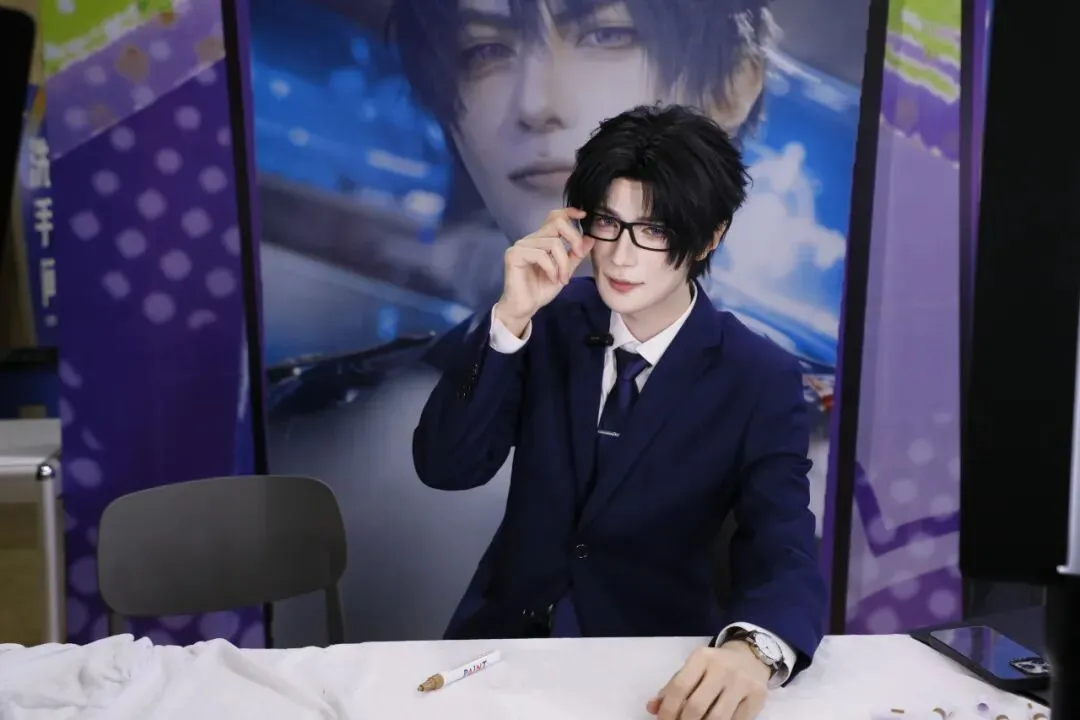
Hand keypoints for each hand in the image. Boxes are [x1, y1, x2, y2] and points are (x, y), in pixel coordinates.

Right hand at [495, 208, 591, 335]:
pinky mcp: (514, 255)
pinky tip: (552, 278)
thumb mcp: (565, 271)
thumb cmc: (541, 289)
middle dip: (573, 238)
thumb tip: (590, 239)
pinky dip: (552, 268)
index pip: (554, 217)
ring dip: (563, 263)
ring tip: (563, 278)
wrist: (525, 307)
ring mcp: (521, 245)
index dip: (569, 212)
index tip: (583, 215)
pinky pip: (541, 255)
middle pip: (557, 224)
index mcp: (541, 239)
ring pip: (552, 242)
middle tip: (578, 254)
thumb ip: (575, 255)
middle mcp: (530, 239)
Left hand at [646, 643, 769, 719]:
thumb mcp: (693, 669)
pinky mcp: (757, 698)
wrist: (751, 658)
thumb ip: (672, 688)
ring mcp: (741, 683)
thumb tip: (652, 707)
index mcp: (701, 658)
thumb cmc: (715, 667)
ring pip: (717, 718)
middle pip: (696, 706)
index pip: (679, 687)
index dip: (667, 710)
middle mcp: (722, 668)